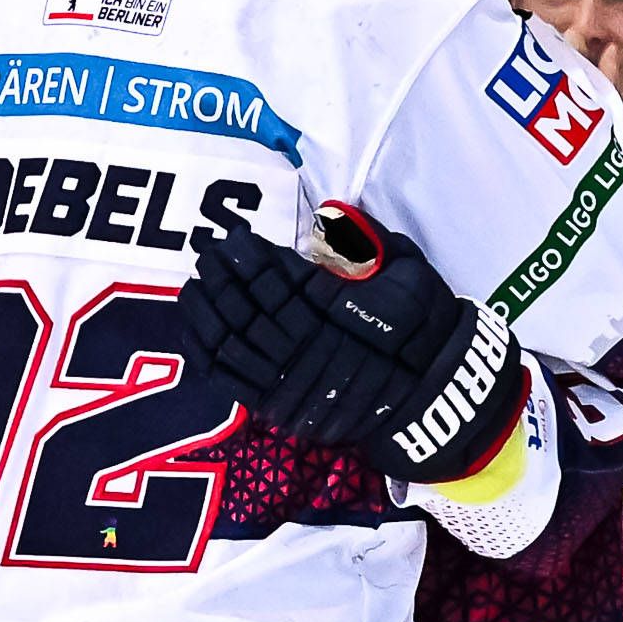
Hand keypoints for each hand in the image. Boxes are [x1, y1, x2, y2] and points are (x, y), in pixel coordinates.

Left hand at [175, 210, 528, 482]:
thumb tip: (331, 214)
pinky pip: (230, 379)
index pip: (280, 277)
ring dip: (207, 310)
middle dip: (222, 276)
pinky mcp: (279, 407)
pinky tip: (193, 329)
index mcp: (336, 307)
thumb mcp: (407, 271)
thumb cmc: (421, 328)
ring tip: (193, 285)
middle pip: (250, 305)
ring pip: (232, 340)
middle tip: (204, 251)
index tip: (234, 237)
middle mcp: (309, 343)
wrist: (430, 395)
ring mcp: (292, 379)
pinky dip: (206, 354)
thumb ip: (367, 242)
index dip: (252, 256)